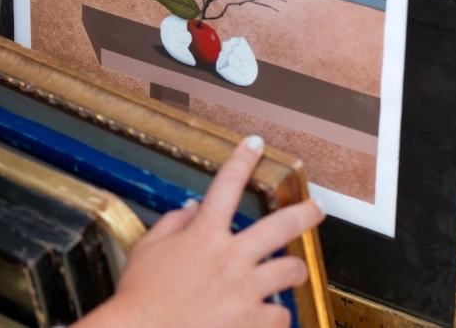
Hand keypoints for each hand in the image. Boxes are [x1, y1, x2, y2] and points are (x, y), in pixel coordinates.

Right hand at [75, 135, 325, 327]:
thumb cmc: (139, 297)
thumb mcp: (147, 250)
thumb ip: (173, 224)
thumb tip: (193, 207)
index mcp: (203, 235)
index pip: (227, 184)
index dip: (243, 159)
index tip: (255, 144)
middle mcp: (231, 257)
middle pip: (282, 225)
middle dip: (306, 212)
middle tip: (317, 209)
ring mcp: (246, 289)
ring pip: (291, 270)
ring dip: (292, 271)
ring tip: (292, 272)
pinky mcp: (252, 321)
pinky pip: (282, 315)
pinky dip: (276, 315)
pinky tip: (267, 316)